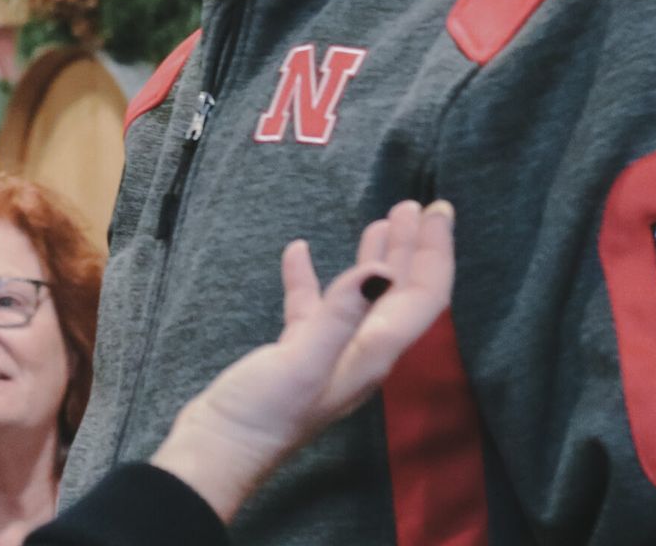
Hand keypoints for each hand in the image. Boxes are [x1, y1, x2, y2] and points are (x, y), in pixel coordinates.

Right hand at [149, 199, 455, 522]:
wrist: (219, 450)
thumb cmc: (263, 414)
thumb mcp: (302, 360)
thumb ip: (340, 316)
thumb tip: (380, 271)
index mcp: (373, 355)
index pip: (421, 297)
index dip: (433, 253)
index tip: (437, 210)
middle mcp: (361, 353)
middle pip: (400, 294)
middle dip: (414, 248)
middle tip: (419, 205)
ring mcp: (328, 354)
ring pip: (363, 297)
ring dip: (377, 258)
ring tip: (381, 221)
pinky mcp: (295, 354)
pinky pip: (314, 307)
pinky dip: (312, 277)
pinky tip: (298, 251)